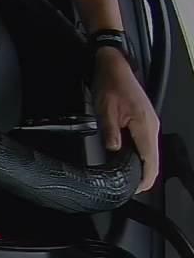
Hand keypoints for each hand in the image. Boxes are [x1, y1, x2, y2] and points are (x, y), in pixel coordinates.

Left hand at [94, 47, 160, 192]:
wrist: (114, 67)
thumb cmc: (110, 85)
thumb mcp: (105, 110)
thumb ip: (110, 132)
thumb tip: (114, 150)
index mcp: (144, 126)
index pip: (150, 159)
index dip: (145, 178)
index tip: (136, 190)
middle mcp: (152, 126)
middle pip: (153, 159)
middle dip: (144, 176)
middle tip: (128, 189)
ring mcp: (150, 123)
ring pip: (150, 152)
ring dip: (142, 166)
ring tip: (128, 178)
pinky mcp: (144, 121)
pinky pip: (146, 144)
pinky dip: (140, 155)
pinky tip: (128, 160)